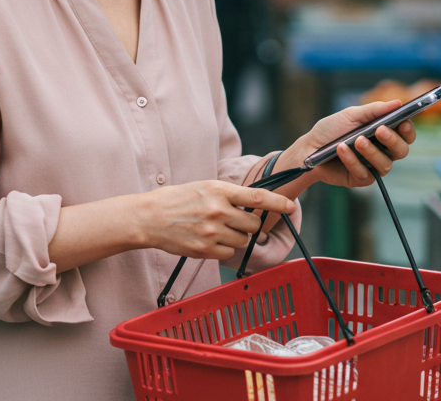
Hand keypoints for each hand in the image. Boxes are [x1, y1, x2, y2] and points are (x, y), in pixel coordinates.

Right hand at [134, 180, 296, 259]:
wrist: (149, 218)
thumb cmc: (176, 200)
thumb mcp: (203, 187)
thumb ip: (228, 195)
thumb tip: (253, 204)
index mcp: (218, 190)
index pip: (256, 197)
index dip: (277, 203)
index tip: (290, 206)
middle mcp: (217, 210)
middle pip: (252, 225)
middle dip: (248, 225)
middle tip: (234, 222)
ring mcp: (211, 232)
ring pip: (242, 241)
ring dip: (235, 238)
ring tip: (215, 230)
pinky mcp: (205, 250)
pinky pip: (228, 253)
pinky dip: (223, 249)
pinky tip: (208, 240)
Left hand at [286, 100, 415, 188]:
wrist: (309, 148)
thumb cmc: (331, 130)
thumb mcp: (351, 115)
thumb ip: (374, 110)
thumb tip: (398, 103)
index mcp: (383, 134)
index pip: (405, 135)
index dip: (408, 130)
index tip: (403, 123)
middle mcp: (382, 151)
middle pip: (401, 151)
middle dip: (393, 140)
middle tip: (380, 130)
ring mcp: (372, 166)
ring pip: (385, 164)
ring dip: (371, 151)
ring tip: (357, 140)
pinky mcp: (360, 179)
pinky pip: (364, 173)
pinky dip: (352, 160)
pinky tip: (342, 150)